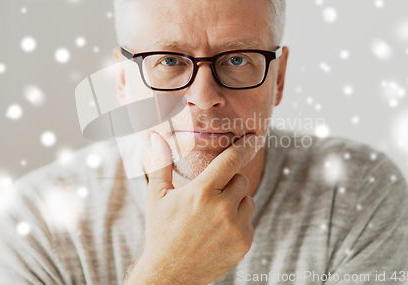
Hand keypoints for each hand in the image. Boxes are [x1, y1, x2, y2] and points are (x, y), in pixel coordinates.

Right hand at [127, 132, 258, 284]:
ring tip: (213, 216)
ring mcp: (234, 227)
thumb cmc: (161, 232)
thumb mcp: (156, 196)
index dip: (244, 146)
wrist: (169, 274)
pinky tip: (218, 232)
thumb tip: (155, 137)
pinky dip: (238, 223)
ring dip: (236, 203)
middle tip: (211, 196)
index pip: (231, 160)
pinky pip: (249, 221)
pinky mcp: (243, 243)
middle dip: (229, 183)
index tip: (253, 137)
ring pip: (248, 200)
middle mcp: (221, 208)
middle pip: (241, 179)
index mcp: (201, 192)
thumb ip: (160, 163)